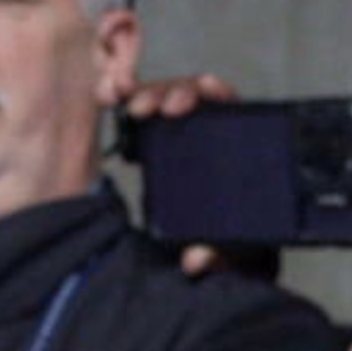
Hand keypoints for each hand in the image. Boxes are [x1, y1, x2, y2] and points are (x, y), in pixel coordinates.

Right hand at [110, 73, 263, 276]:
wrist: (217, 254)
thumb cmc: (239, 247)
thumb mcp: (239, 254)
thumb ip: (222, 255)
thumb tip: (195, 260)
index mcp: (239, 149)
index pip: (231, 109)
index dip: (218, 93)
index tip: (206, 89)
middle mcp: (209, 135)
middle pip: (192, 98)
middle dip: (170, 93)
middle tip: (150, 109)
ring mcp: (180, 138)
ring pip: (163, 101)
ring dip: (145, 94)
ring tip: (128, 103)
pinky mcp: (155, 147)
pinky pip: (141, 116)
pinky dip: (126, 101)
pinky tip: (112, 96)